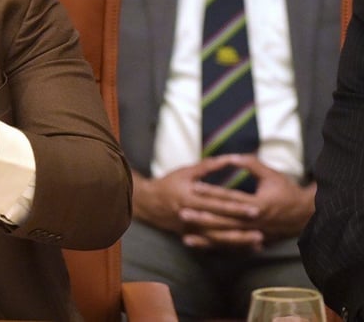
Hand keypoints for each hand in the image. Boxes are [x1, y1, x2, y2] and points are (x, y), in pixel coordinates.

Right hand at [133, 157, 259, 246]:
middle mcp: (191, 216)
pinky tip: (243, 249)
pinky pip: (212, 244)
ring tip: (257, 243)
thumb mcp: (185, 172)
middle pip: (220, 224)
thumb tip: (229, 158)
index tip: (256, 209)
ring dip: (238, 241)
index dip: (237, 207)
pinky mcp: (191, 236)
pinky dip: (228, 247)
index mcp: (190, 198)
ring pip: (217, 238)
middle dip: (241, 227)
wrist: (146, 203)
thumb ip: (208, 166)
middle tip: (262, 229)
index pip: (217, 204)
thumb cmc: (167, 184)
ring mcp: (190, 229)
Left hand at [181, 154, 314, 246]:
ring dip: (205, 238)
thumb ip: (251, 164)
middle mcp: (254, 222)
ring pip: (226, 238)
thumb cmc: (287, 192)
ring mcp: (253, 235)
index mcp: (258, 204)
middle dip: (202, 218)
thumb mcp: (272, 175)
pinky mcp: (252, 243)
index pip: (230, 197)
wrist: (306, 216)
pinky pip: (231, 247)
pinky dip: (214, 247)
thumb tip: (231, 156)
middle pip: (224, 221)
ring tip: (185, 237)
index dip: (212, 192)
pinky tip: (199, 247)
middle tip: (181, 213)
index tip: (194, 186)